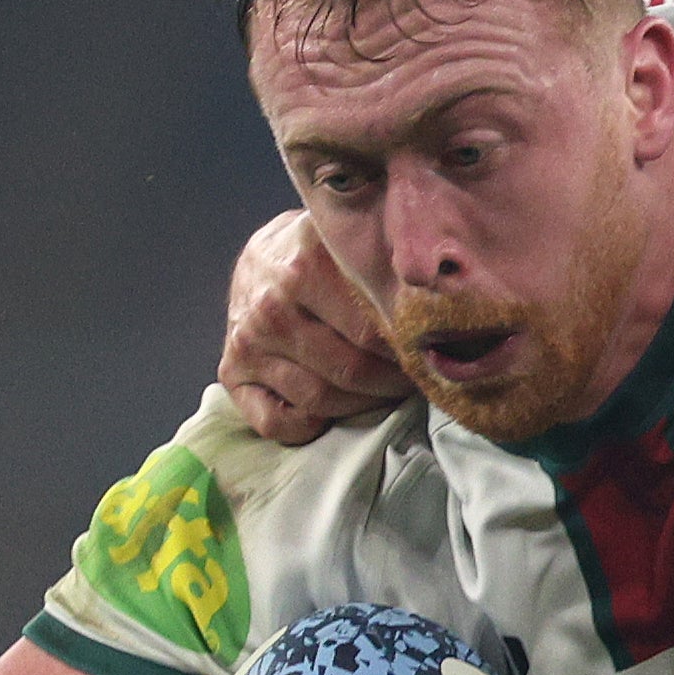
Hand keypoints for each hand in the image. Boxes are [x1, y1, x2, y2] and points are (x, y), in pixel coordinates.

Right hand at [218, 211, 408, 445]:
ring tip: (385, 391)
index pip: (373, 332)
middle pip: (352, 370)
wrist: (262, 257)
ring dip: (363, 405)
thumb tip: (442, 303)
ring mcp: (248, 343)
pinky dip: (308, 428)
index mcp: (304, 269)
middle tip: (416, 378)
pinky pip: (275, 422)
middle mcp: (271, 309)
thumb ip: (384, 270)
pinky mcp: (232, 373)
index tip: (429, 353)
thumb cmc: (321, 255)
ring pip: (321, 399)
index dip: (408, 350)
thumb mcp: (349, 246)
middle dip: (393, 381)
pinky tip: (330, 414)